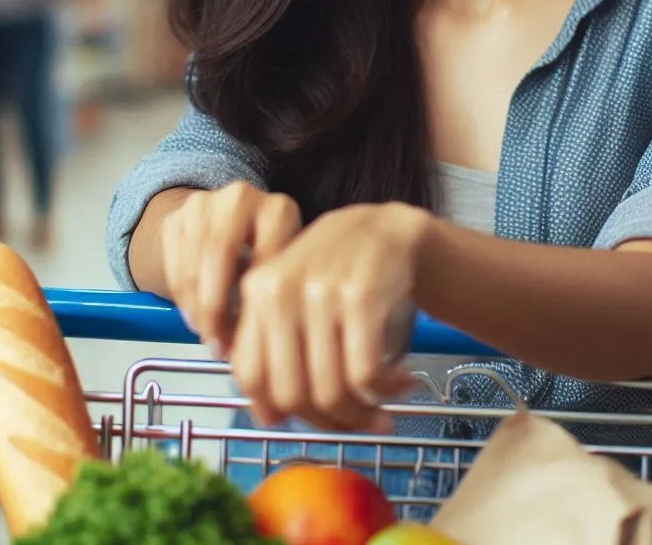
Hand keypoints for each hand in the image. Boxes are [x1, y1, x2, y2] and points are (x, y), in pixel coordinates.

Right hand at [160, 181, 300, 355]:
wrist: (231, 219)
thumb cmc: (267, 252)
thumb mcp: (284, 265)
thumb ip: (277, 292)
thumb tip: (263, 346)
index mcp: (278, 209)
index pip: (264, 258)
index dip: (254, 305)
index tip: (250, 342)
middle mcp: (241, 197)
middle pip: (219, 253)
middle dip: (216, 308)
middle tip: (219, 345)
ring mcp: (205, 203)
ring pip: (192, 263)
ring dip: (196, 309)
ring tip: (208, 336)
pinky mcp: (177, 217)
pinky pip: (173, 265)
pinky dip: (182, 298)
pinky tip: (194, 317)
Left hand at [229, 203, 428, 431]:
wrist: (384, 230)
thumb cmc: (334, 272)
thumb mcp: (290, 297)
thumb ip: (272, 348)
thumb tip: (269, 417)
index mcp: (257, 292)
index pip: (252, 377)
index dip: (278, 411)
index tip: (307, 418)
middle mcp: (282, 291)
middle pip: (292, 393)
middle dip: (327, 422)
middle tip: (354, 422)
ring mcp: (321, 293)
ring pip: (331, 390)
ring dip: (361, 414)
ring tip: (380, 407)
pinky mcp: (362, 297)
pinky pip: (365, 374)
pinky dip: (384, 390)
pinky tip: (400, 382)